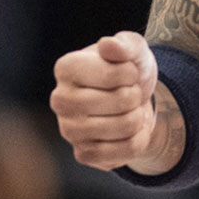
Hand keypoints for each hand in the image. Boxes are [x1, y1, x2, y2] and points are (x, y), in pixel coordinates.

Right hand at [50, 31, 159, 169]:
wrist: (133, 100)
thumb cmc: (128, 69)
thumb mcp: (134, 49)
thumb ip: (124, 44)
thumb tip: (108, 44)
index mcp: (66, 67)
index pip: (114, 74)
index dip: (132, 73)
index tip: (126, 72)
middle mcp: (60, 99)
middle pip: (122, 100)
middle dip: (136, 95)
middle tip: (128, 93)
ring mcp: (68, 130)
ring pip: (126, 126)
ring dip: (138, 117)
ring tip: (127, 110)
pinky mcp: (83, 154)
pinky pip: (125, 150)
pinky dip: (138, 139)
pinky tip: (127, 130)